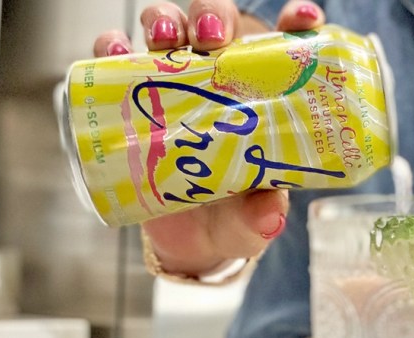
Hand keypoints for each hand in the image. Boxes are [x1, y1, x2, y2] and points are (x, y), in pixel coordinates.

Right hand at [91, 1, 325, 275]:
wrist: (189, 238)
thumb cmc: (234, 213)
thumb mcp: (252, 217)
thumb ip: (261, 213)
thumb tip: (267, 215)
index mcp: (265, 92)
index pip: (286, 43)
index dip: (295, 21)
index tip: (300, 21)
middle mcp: (220, 75)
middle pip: (218, 21)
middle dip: (215, 16)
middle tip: (214, 40)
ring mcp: (175, 80)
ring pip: (168, 24)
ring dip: (165, 19)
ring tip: (165, 39)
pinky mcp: (133, 94)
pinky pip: (116, 56)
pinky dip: (112, 46)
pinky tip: (116, 52)